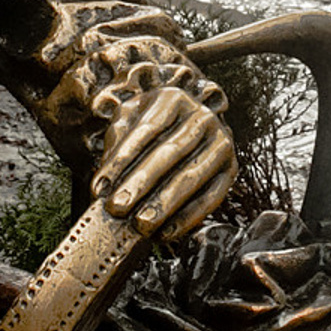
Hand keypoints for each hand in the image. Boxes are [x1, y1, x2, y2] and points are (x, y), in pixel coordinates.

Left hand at [91, 81, 235, 242]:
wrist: (186, 126)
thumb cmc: (150, 126)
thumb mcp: (129, 120)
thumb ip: (116, 141)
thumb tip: (105, 183)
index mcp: (173, 98)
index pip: (145, 130)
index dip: (120, 160)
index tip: (99, 187)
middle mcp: (202, 116)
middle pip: (169, 153)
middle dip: (140, 184)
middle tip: (117, 208)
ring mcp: (221, 142)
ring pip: (191, 177)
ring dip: (164, 204)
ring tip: (140, 225)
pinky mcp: (230, 169)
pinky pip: (211, 197)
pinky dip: (188, 217)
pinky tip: (166, 231)